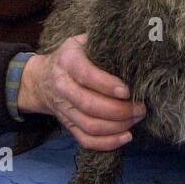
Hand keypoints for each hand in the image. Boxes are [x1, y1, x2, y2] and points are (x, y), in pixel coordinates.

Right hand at [19, 34, 144, 149]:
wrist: (43, 79)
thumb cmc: (75, 56)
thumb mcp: (84, 41)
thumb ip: (104, 42)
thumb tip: (134, 43)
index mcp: (68, 60)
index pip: (86, 75)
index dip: (107, 85)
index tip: (127, 91)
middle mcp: (63, 86)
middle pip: (89, 105)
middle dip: (120, 110)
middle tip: (141, 107)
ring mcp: (64, 108)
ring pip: (90, 125)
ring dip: (117, 126)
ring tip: (137, 117)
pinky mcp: (68, 125)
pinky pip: (86, 139)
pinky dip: (107, 143)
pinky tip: (126, 136)